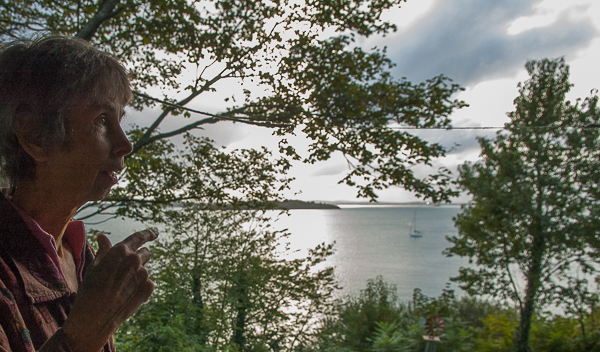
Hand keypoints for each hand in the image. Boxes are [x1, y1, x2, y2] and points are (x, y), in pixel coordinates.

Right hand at [62, 229, 158, 351]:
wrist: (95, 317)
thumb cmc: (90, 290)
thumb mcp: (94, 267)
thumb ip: (103, 250)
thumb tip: (102, 237)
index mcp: (121, 251)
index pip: (139, 237)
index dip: (149, 234)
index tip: (155, 232)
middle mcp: (135, 259)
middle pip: (145, 253)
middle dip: (139, 257)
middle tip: (127, 269)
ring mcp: (144, 274)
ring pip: (144, 269)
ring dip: (136, 274)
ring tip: (120, 287)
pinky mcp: (149, 288)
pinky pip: (147, 283)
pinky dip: (140, 287)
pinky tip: (126, 296)